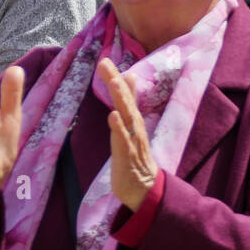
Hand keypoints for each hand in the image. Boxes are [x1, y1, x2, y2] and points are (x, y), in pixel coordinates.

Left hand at [98, 58, 157, 211]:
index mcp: (133, 122)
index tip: (105, 60)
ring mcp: (132, 140)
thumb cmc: (135, 158)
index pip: (126, 97)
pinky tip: (112, 115)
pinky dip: (118, 127)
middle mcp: (135, 127)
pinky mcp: (128, 155)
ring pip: (127, 116)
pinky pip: (123, 139)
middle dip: (116, 82)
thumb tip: (130, 82)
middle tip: (105, 63)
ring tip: (114, 82)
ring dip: (120, 99)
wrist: (145, 189)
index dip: (116, 79)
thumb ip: (130, 106)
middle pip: (125, 101)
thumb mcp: (132, 129)